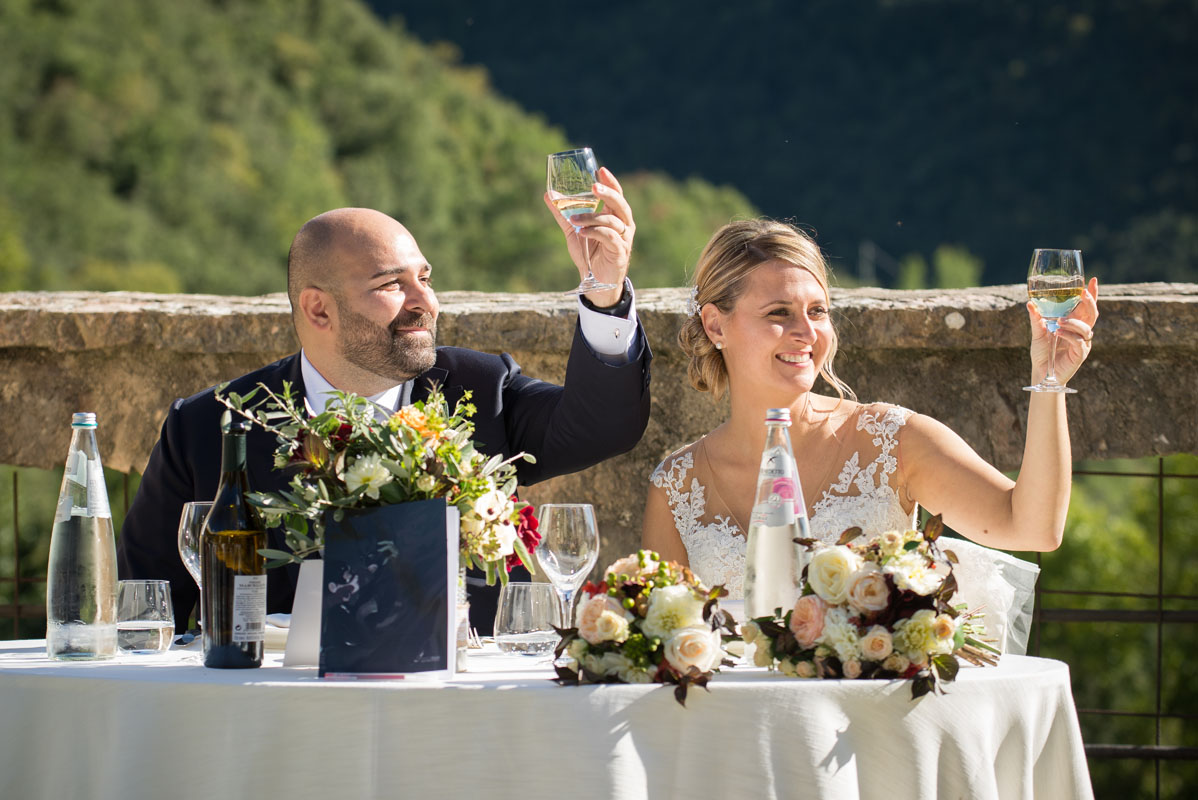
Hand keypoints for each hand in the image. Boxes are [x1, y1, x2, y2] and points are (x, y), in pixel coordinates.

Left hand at [543, 167, 635, 306]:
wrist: (594, 283)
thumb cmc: (588, 254)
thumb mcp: (573, 230)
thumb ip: (563, 213)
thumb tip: (548, 195)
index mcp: (615, 217)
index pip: (617, 194)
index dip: (610, 182)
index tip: (600, 170)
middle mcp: (623, 225)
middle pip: (620, 204)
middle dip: (608, 193)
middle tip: (594, 187)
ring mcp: (624, 239)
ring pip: (611, 221)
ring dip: (591, 218)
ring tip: (574, 220)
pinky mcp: (620, 252)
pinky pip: (609, 237)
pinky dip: (594, 232)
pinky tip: (582, 233)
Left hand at [1027, 277, 1098, 384]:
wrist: (1042, 372)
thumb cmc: (1042, 352)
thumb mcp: (1038, 332)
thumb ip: (1036, 318)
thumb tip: (1030, 303)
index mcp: (1074, 323)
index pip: (1086, 306)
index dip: (1092, 294)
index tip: (1093, 280)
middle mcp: (1081, 331)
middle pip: (1092, 313)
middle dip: (1090, 301)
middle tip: (1083, 293)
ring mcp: (1083, 342)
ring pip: (1086, 327)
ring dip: (1074, 322)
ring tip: (1059, 321)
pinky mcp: (1080, 354)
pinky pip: (1079, 341)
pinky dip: (1069, 335)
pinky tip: (1059, 332)